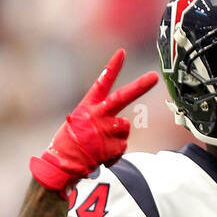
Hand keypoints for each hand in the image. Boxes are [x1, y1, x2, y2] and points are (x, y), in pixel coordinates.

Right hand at [29, 49, 158, 193]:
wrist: (62, 164)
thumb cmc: (70, 143)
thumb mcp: (79, 122)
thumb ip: (99, 117)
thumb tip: (122, 122)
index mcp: (87, 106)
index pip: (102, 82)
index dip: (112, 67)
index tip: (122, 53)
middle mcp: (97, 115)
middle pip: (122, 97)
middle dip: (140, 86)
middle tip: (154, 76)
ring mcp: (105, 130)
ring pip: (125, 127)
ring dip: (118, 136)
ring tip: (100, 144)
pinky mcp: (112, 146)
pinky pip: (123, 147)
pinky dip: (115, 153)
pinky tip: (101, 155)